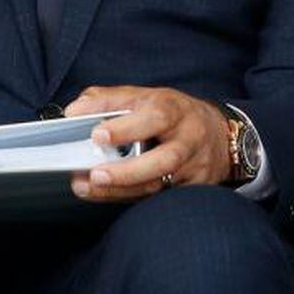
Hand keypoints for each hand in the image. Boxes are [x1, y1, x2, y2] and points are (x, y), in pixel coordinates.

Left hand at [63, 86, 232, 201]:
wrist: (219, 133)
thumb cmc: (171, 113)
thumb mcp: (141, 96)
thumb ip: (105, 100)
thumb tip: (73, 111)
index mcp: (173, 110)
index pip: (154, 117)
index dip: (125, 128)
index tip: (97, 135)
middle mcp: (187, 139)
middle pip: (163, 159)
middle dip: (127, 171)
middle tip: (95, 174)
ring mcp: (194, 166)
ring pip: (160, 183)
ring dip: (123, 188)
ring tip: (91, 187)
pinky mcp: (195, 187)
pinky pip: (162, 197)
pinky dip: (132, 197)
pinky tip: (108, 194)